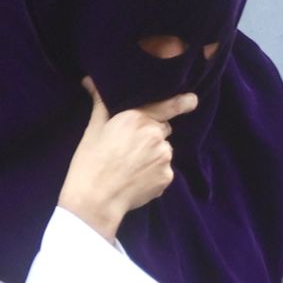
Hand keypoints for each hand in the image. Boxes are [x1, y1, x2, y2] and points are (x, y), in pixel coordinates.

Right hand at [57, 78, 196, 239]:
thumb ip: (100, 103)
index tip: (193, 100)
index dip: (184, 102)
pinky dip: (154, 173)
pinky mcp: (167, 177)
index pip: (169, 105)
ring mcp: (164, 157)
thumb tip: (90, 81)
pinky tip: (136, 178)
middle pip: (162, 129)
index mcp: (137, 117)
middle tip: (130, 146)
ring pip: (163, 150)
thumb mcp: (93, 129)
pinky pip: (164, 170)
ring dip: (153, 154)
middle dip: (151, 134)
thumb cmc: (90, 162)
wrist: (96, 200)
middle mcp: (156, 134)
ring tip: (131, 166)